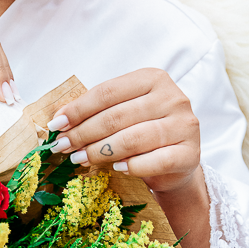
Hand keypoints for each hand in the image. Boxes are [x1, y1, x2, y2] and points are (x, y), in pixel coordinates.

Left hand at [46, 68, 200, 193]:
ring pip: (132, 139)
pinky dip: (132, 166)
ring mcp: (185, 125)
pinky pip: (155, 161)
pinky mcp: (191, 153)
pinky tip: (117, 168)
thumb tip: (58, 119)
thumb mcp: (120, 114)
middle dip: (83, 133)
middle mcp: (173, 98)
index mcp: (153, 78)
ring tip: (80, 159)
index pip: (107, 93)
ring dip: (100, 152)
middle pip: (116, 116)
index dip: (78, 109)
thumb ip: (94, 112)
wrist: (176, 162)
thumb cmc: (142, 132)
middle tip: (63, 147)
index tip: (57, 125)